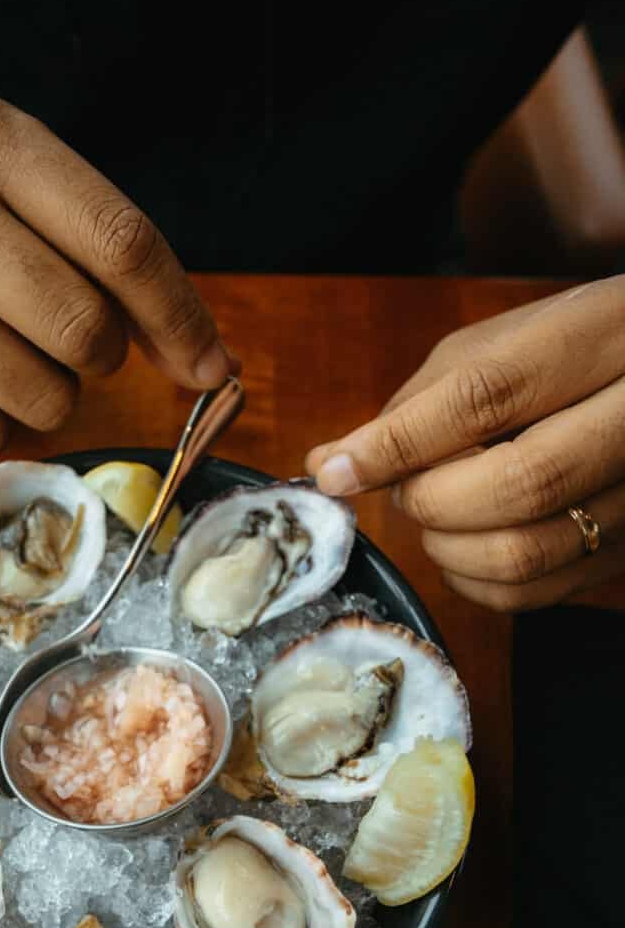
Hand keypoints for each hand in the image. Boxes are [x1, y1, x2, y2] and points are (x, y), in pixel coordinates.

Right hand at [0, 91, 235, 453]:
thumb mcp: (49, 202)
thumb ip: (128, 267)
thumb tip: (214, 370)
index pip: (121, 242)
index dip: (179, 316)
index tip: (213, 366)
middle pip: (86, 328)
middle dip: (106, 351)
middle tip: (75, 333)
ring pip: (46, 395)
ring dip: (55, 389)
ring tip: (11, 345)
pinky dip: (1, 418)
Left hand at [304, 277, 624, 610]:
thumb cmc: (571, 349)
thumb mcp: (499, 345)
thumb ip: (418, 403)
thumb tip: (331, 465)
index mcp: (602, 336)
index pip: (486, 396)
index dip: (398, 443)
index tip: (335, 471)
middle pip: (517, 484)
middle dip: (428, 498)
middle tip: (402, 488)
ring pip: (525, 551)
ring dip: (447, 546)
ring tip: (435, 512)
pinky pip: (537, 592)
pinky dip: (475, 582)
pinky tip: (464, 546)